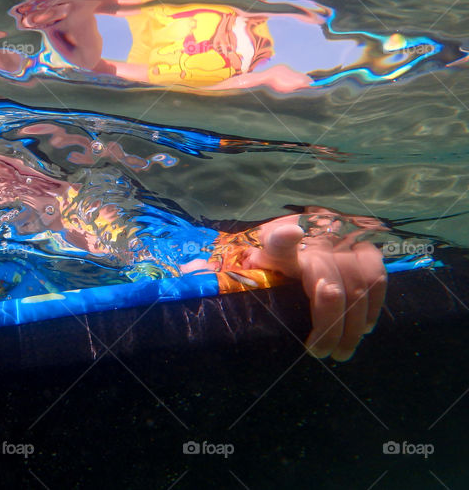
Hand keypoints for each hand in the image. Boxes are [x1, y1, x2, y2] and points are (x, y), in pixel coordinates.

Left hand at [241, 214, 386, 360]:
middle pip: (330, 284)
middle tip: (322, 353)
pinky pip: (378, 278)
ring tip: (342, 351)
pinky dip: (373, 307)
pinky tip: (364, 328)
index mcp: (278, 243)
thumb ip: (231, 270)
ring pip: (359, 285)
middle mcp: (315, 239)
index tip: (290, 234)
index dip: (285, 238)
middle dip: (330, 326)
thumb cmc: (269, 254)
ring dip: (354, 325)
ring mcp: (344, 240)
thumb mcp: (247, 259)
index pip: (280, 240)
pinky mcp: (365, 246)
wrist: (300, 226)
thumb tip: (201, 272)